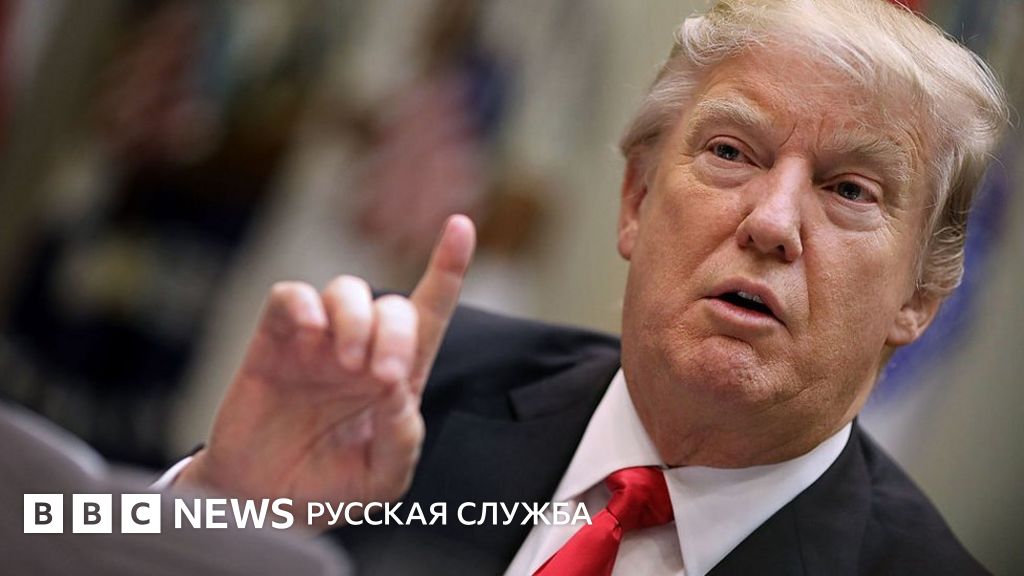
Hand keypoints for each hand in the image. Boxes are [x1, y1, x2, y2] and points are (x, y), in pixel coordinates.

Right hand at [178, 215, 475, 526]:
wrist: (262, 506)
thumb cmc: (326, 488)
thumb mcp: (382, 480)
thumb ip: (402, 441)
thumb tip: (400, 391)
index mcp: (396, 377)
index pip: (429, 313)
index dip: (447, 268)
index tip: (461, 227)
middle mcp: (361, 350)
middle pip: (392, 305)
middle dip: (394, 333)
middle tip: (381, 376)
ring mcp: (317, 343)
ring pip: (346, 290)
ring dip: (355, 319)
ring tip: (347, 363)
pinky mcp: (275, 342)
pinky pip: (290, 297)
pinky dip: (303, 304)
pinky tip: (311, 335)